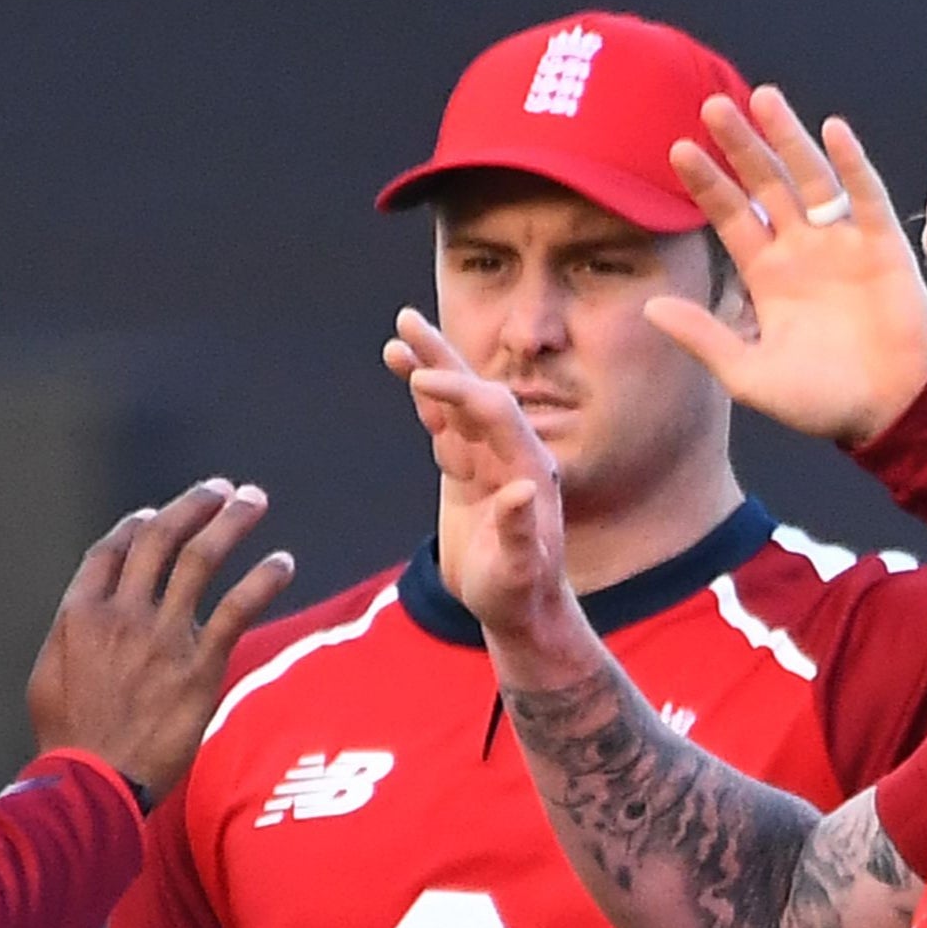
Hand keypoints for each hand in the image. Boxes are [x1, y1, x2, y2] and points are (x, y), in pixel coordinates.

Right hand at [26, 480, 294, 800]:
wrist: (95, 782)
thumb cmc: (68, 741)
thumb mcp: (47, 679)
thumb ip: (70, 639)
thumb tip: (84, 621)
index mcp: (80, 613)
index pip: (113, 550)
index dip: (137, 526)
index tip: (156, 514)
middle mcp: (122, 612)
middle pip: (160, 538)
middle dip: (192, 504)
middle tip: (218, 488)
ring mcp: (163, 635)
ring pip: (201, 558)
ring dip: (231, 522)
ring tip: (253, 499)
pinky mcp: (200, 664)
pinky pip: (238, 607)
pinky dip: (263, 580)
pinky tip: (281, 563)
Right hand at [382, 311, 568, 645]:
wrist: (519, 607)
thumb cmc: (519, 594)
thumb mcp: (517, 571)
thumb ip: (519, 531)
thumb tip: (520, 492)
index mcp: (528, 465)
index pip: (492, 411)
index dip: (458, 393)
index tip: (421, 380)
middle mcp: (510, 452)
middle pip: (473, 391)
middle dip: (441, 357)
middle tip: (407, 320)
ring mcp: (487, 459)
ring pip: (454, 404)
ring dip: (427, 369)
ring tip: (398, 338)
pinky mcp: (466, 471)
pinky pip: (443, 426)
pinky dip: (424, 401)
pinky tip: (407, 376)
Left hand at [644, 86, 926, 446]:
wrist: (885, 415)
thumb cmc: (817, 402)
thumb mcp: (748, 375)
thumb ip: (704, 336)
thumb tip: (649, 306)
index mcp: (767, 276)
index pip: (731, 217)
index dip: (708, 183)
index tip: (677, 149)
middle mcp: (802, 250)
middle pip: (765, 185)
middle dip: (740, 146)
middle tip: (710, 106)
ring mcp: (843, 243)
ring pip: (811, 178)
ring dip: (788, 138)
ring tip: (763, 98)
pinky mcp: (884, 247)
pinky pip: (866, 195)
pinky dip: (851, 164)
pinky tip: (832, 130)